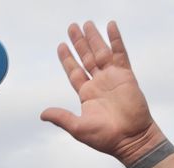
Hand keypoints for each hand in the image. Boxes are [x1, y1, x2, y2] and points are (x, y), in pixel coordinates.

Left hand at [40, 21, 158, 160]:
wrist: (131, 139)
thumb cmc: (106, 138)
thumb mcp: (78, 128)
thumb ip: (61, 117)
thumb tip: (42, 114)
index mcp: (87, 94)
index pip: (74, 71)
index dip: (67, 59)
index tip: (61, 45)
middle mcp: (99, 83)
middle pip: (86, 57)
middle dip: (79, 42)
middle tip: (72, 27)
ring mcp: (113, 78)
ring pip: (101, 52)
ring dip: (94, 37)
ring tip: (87, 23)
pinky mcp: (126, 76)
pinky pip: (120, 53)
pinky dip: (115, 39)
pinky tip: (111, 25)